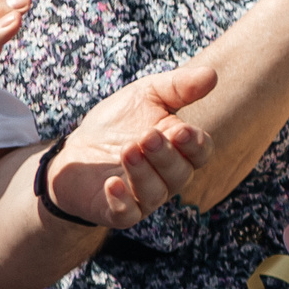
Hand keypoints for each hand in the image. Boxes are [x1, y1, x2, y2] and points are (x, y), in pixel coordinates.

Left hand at [45, 63, 218, 225]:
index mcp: (181, 151)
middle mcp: (169, 177)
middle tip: (146, 136)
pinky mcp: (117, 211)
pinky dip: (122, 201)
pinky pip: (127, 214)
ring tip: (128, 151)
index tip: (180, 130)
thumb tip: (212, 74)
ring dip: (143, 173)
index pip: (201, 152)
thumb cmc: (117, 124)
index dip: (194, 144)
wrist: (76, 151)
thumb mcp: (145, 96)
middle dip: (165, 156)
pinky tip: (112, 183)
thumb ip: (178, 87)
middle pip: (180, 173)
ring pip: (156, 193)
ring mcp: (144, 197)